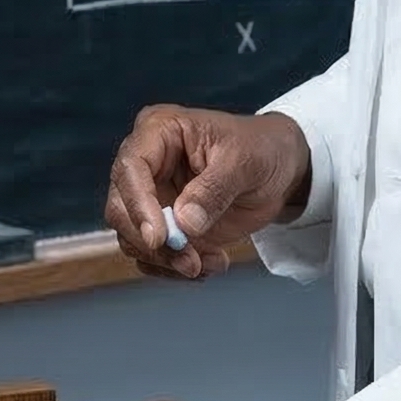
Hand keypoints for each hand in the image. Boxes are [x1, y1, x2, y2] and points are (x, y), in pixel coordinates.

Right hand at [105, 103, 311, 279]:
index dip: (138, 204)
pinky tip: (212, 263)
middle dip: (152, 242)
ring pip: (134, 239)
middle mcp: (147, 165)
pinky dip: (176, 269)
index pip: (130, 168)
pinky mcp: (164, 227)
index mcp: (159, 131)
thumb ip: (214, 190)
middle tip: (189, 261)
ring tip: (211, 262)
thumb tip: (184, 223)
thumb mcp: (245, 161)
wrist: (279, 168)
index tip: (159, 238)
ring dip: (168, 261)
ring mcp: (152, 198)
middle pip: (121, 209)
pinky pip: (153, 256)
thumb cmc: (260, 149)